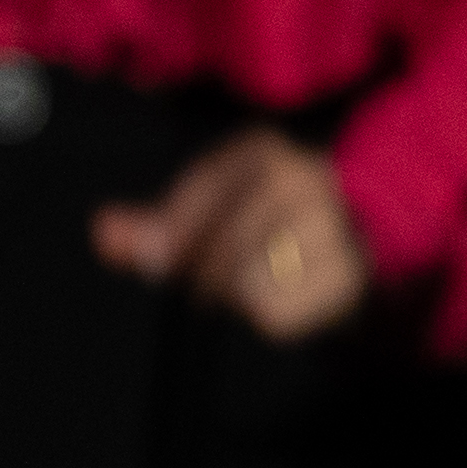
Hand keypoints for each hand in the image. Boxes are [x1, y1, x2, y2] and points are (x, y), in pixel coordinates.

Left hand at [94, 128, 367, 341]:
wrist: (363, 233)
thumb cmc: (266, 222)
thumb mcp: (207, 210)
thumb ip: (151, 224)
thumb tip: (103, 232)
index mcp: (259, 152)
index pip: (195, 200)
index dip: (172, 237)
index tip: (159, 260)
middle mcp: (301, 178)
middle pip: (218, 246)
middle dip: (200, 274)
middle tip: (204, 287)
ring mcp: (330, 224)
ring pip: (244, 280)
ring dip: (235, 295)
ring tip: (253, 283)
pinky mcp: (347, 274)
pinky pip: (273, 312)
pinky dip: (267, 315)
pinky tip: (282, 297)